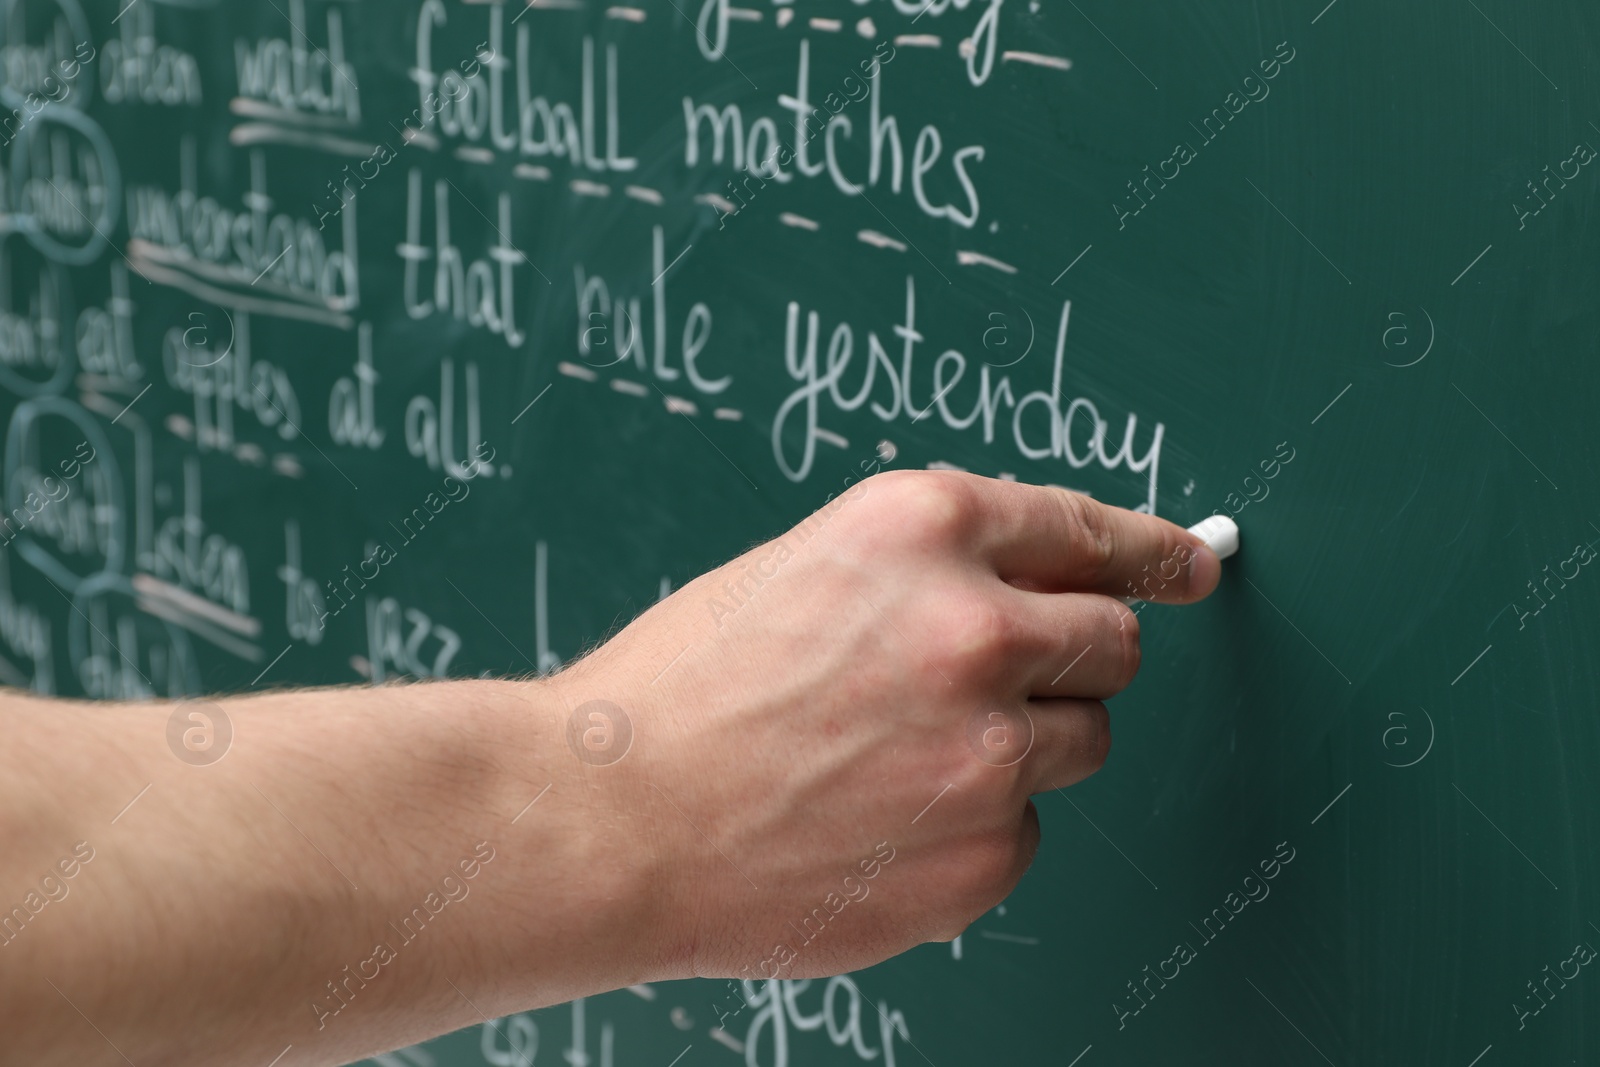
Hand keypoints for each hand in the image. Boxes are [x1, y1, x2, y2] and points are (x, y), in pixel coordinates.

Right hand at [552, 470, 1221, 982]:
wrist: (606, 822)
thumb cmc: (678, 691)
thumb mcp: (801, 569)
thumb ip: (929, 569)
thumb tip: (1035, 593)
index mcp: (920, 530)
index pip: (1089, 530)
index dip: (1155, 551)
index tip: (1193, 563)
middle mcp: (972, 630)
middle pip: (1114, 643)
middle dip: (1076, 658)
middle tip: (999, 683)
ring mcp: (986, 752)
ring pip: (1083, 742)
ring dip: (1022, 745)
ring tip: (900, 760)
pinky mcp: (982, 856)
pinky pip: (1025, 830)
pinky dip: (975, 827)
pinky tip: (878, 822)